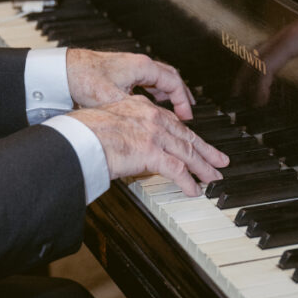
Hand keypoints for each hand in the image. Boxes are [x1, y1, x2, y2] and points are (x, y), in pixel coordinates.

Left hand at [66, 49, 194, 120]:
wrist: (62, 69)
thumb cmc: (83, 77)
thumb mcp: (112, 99)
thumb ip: (134, 110)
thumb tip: (149, 125)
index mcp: (142, 67)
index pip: (174, 82)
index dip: (183, 101)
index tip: (187, 117)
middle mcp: (138, 64)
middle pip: (170, 78)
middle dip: (181, 95)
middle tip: (187, 113)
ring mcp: (130, 67)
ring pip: (158, 79)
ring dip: (168, 93)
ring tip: (174, 110)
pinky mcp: (121, 73)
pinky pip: (146, 81)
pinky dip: (154, 92)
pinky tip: (151, 104)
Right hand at [68, 94, 227, 195]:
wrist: (78, 136)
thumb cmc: (82, 132)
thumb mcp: (107, 122)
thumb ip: (123, 131)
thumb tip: (125, 147)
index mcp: (140, 107)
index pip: (171, 122)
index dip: (187, 135)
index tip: (196, 142)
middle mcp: (151, 117)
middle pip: (186, 136)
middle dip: (205, 150)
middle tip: (219, 160)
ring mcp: (153, 135)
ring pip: (187, 152)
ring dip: (203, 167)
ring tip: (214, 177)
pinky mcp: (152, 152)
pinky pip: (177, 170)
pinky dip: (188, 182)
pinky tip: (195, 190)